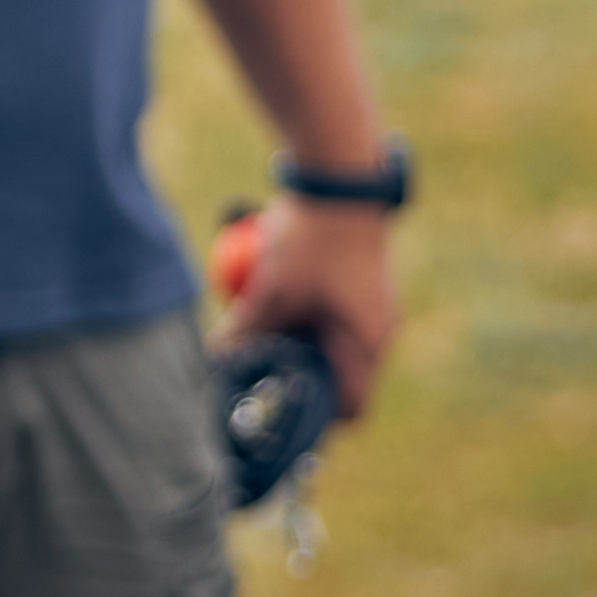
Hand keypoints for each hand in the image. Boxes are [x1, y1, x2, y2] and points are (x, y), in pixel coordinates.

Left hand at [225, 190, 400, 426]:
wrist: (342, 177)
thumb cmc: (312, 241)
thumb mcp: (271, 292)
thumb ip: (245, 332)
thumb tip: (217, 361)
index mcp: (367, 345)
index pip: (351, 408)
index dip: (317, 419)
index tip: (278, 412)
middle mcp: (380, 331)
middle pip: (338, 375)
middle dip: (297, 376)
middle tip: (258, 372)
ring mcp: (374, 305)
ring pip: (332, 342)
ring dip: (298, 341)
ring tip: (259, 332)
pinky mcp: (363, 281)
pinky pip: (332, 312)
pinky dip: (304, 312)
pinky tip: (269, 295)